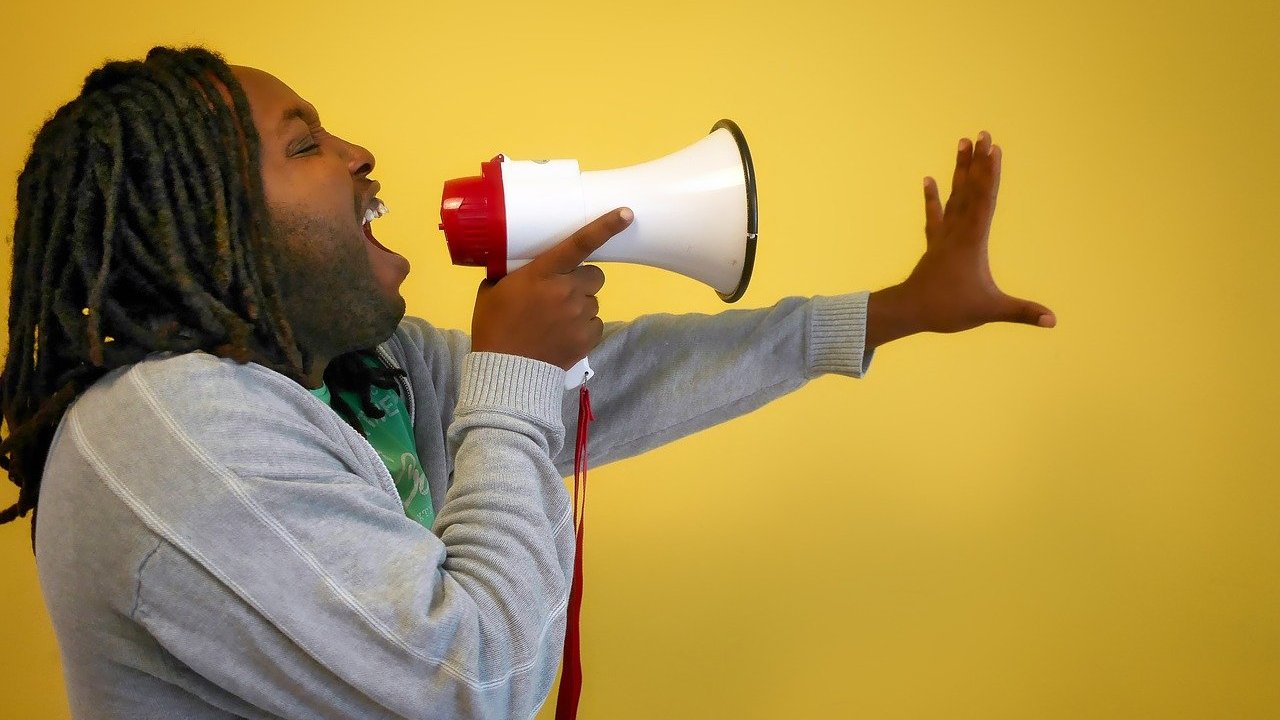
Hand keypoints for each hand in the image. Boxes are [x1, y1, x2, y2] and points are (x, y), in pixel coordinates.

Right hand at [470, 208, 632, 369]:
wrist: (505, 371)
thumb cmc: (494, 327)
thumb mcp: (492, 290)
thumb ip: (509, 273)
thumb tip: (515, 262)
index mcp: (543, 273)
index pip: (579, 244)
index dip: (604, 227)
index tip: (626, 214)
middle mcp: (567, 290)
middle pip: (594, 276)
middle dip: (581, 281)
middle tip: (561, 294)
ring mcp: (580, 315)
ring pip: (592, 301)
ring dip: (580, 306)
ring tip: (556, 321)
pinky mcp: (588, 337)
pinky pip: (595, 324)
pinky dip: (583, 328)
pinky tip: (564, 336)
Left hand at [869, 131, 1055, 346]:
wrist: (910, 311)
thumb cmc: (948, 309)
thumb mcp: (989, 311)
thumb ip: (1022, 312)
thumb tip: (1053, 321)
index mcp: (972, 240)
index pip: (984, 199)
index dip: (990, 173)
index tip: (994, 149)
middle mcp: (957, 231)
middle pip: (970, 189)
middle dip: (978, 161)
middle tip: (982, 133)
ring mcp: (944, 235)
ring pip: (954, 196)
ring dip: (959, 170)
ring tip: (961, 143)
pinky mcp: (935, 244)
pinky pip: (935, 215)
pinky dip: (932, 198)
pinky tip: (929, 179)